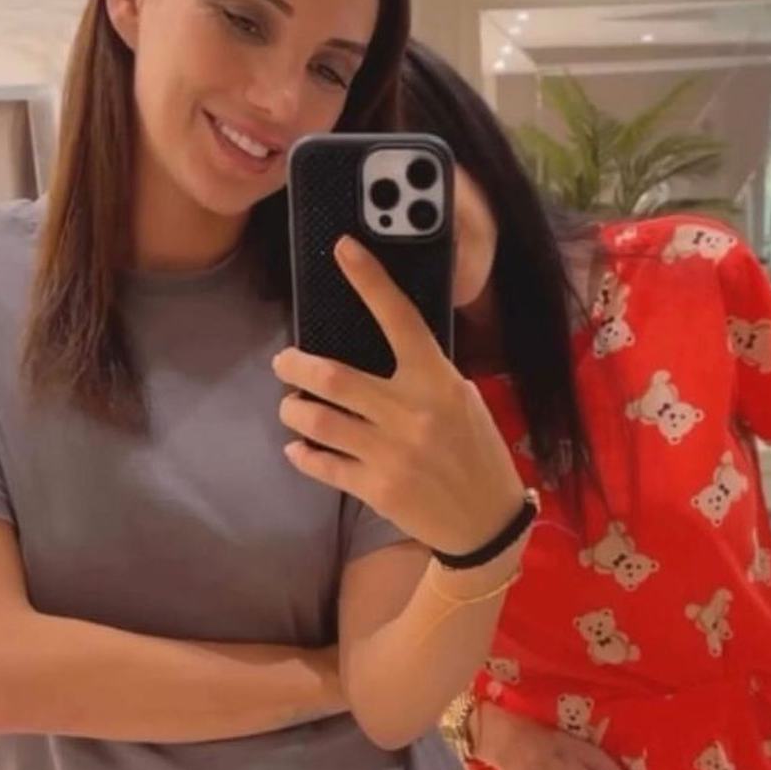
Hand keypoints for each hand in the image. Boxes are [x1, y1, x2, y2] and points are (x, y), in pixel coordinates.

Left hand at [272, 236, 524, 556]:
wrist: (486, 521)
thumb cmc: (475, 452)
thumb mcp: (462, 401)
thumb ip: (424, 375)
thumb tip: (378, 345)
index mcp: (438, 381)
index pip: (399, 319)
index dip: (369, 280)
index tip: (343, 248)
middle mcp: (412, 413)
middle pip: (333, 377)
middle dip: (295, 367)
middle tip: (284, 364)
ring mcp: (391, 453)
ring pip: (318, 421)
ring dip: (294, 411)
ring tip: (292, 407)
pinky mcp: (377, 488)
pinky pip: (322, 465)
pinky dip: (303, 454)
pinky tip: (300, 448)